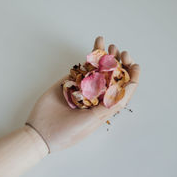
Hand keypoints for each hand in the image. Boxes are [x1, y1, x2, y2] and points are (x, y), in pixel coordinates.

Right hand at [26, 36, 139, 152]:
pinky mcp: (72, 79)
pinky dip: (91, 55)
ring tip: (111, 46)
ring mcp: (85, 85)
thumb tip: (128, 90)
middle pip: (113, 75)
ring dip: (107, 55)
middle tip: (122, 54)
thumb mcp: (92, 121)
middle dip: (120, 63)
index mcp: (106, 106)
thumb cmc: (68, 132)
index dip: (131, 77)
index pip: (123, 90)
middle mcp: (98, 95)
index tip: (135, 65)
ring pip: (99, 67)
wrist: (41, 130)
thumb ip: (109, 105)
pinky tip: (97, 44)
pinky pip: (84, 65)